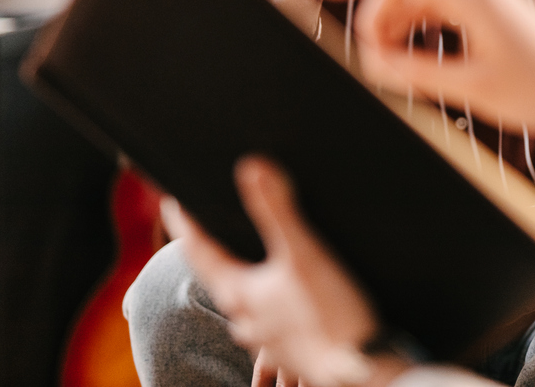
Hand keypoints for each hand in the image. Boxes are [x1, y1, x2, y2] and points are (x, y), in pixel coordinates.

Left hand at [166, 157, 400, 386]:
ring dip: (239, 281)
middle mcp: (245, 320)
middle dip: (211, 252)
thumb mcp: (303, 254)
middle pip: (217, 278)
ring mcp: (266, 340)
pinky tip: (282, 301)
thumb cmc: (331, 313)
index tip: (172, 201)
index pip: (199, 252)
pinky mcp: (290, 352)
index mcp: (239, 294)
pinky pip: (267, 323)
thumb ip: (276, 210)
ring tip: (244, 262)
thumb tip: (251, 167)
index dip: (185, 224)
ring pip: (242, 305)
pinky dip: (266, 304)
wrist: (362, 372)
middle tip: (205, 228)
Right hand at [317, 0, 534, 151]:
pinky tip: (414, 60)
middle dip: (377, 17)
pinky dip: (417, 27)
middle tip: (372, 63)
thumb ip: (417, 74)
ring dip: (397, 25)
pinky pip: (437, 5)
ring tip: (393, 69)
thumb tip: (373, 65)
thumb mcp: (473, 89)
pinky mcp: (487, 5)